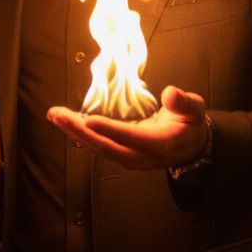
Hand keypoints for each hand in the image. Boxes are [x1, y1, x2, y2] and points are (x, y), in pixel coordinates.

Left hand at [47, 86, 208, 170]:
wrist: (190, 148)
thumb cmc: (190, 124)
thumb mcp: (195, 110)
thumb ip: (184, 102)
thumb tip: (171, 93)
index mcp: (161, 143)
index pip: (133, 138)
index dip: (110, 130)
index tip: (89, 120)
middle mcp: (142, 156)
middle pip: (108, 147)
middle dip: (80, 132)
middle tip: (58, 116)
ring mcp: (131, 158)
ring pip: (99, 148)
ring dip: (75, 132)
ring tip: (55, 116)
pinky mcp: (122, 155)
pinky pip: (99, 147)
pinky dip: (82, 135)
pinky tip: (67, 123)